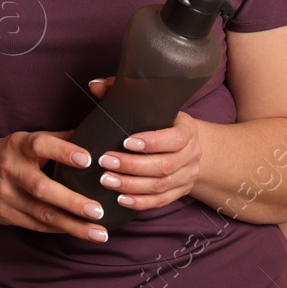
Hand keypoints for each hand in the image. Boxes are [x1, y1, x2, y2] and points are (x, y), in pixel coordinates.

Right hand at [0, 129, 110, 241]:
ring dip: (72, 225)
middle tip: (98, 210)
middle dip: (72, 201)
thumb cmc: (4, 154)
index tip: (88, 159)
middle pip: (42, 188)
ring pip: (42, 213)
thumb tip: (91, 135)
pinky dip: (59, 229)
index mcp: (18, 146)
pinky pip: (36, 225)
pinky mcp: (4, 215)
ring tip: (99, 233)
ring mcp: (5, 195)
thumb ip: (56, 139)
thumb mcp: (24, 141)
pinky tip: (79, 232)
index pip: (41, 145)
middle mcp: (10, 169)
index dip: (63, 151)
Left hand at [87, 76, 203, 211]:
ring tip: (106, 180)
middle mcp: (192, 154)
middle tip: (105, 161)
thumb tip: (94, 85)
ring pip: (161, 186)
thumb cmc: (158, 120)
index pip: (174, 139)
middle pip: (164, 166)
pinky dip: (140, 203)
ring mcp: (187, 176)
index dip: (151, 142)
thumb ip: (120, 91)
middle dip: (132, 166)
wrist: (183, 143)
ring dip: (131, 186)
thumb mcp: (146, 104)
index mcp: (187, 129)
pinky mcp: (180, 192)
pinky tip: (120, 199)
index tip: (124, 141)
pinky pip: (161, 201)